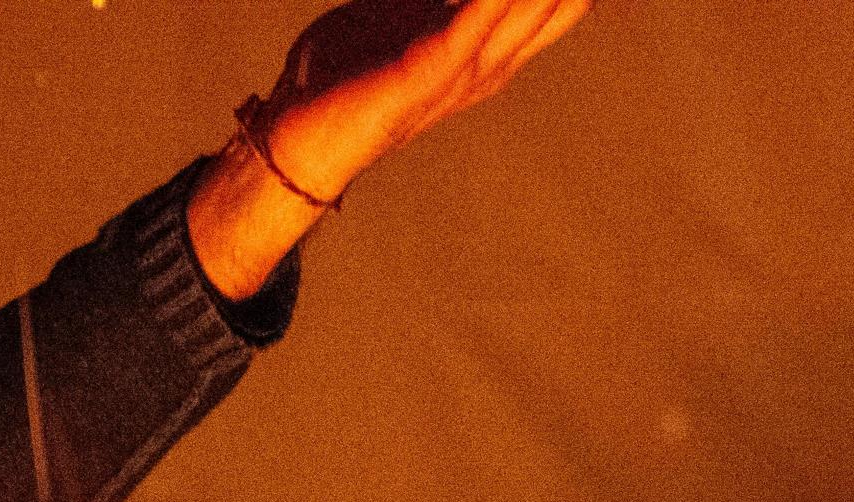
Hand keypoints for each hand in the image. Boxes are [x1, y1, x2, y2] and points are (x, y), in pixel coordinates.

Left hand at [188, 0, 589, 292]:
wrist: (298, 136)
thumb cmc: (341, 75)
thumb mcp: (396, 15)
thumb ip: (428, 1)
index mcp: (484, 53)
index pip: (553, 7)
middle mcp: (487, 66)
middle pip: (554, 7)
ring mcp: (463, 73)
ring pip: (526, 11)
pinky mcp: (427, 71)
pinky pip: (473, 19)